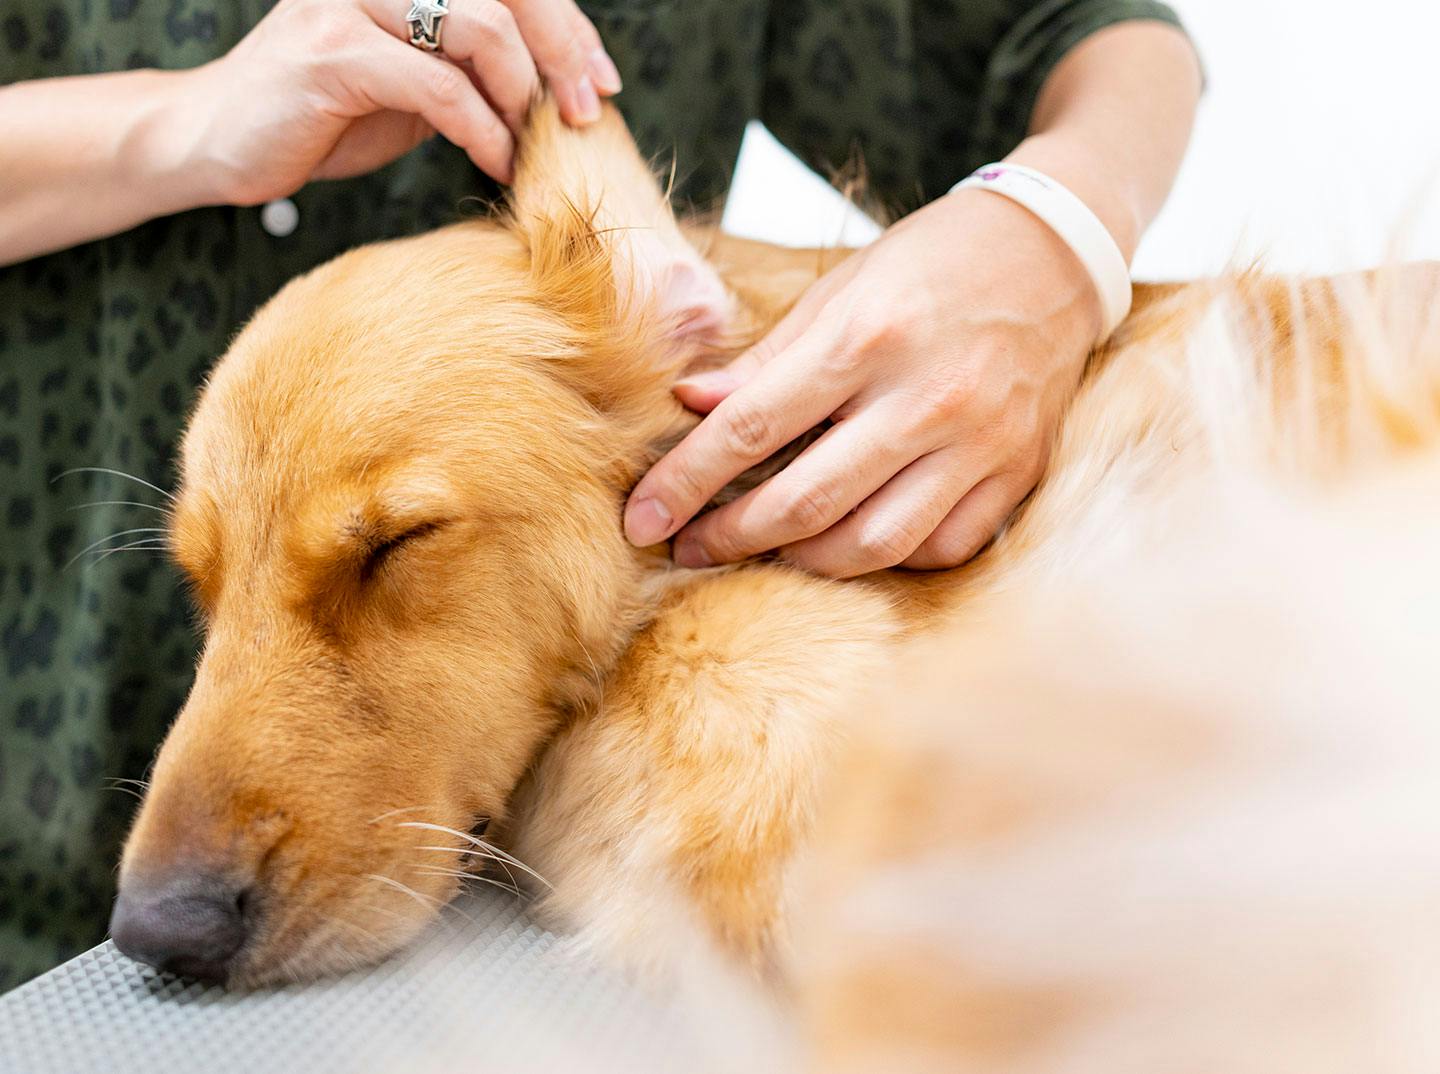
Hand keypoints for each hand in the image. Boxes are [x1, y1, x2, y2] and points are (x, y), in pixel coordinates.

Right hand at [179, 0, 619, 201]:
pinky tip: (497, 159)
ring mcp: (350, 3)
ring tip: (534, 141)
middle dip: (561, 53)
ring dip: (521, 94)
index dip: (567, 24)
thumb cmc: (325, 115)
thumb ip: (473, 67)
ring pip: (479, 30)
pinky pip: (438, 87)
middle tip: (586, 112)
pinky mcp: (331, 54)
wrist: (220, 142)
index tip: (602, 82)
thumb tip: (563, 84)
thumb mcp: (416, 84)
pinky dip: (482, 128)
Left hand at [623, 189, 1103, 577]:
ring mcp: (979, 444)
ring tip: (760, 549)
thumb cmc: (932, 263)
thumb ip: (766, 359)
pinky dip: (883, 560)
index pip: (752, 429)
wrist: (1055, 251)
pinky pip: (939, 549)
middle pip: (805, 502)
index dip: (686, 482)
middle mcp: (926, 398)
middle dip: (730, 537)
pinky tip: (846, 543)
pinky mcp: (1016, 474)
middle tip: (687, 546)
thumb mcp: (840, 289)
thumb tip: (689, 403)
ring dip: (799, 561)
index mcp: (867, 338)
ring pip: (872, 545)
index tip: (642, 519)